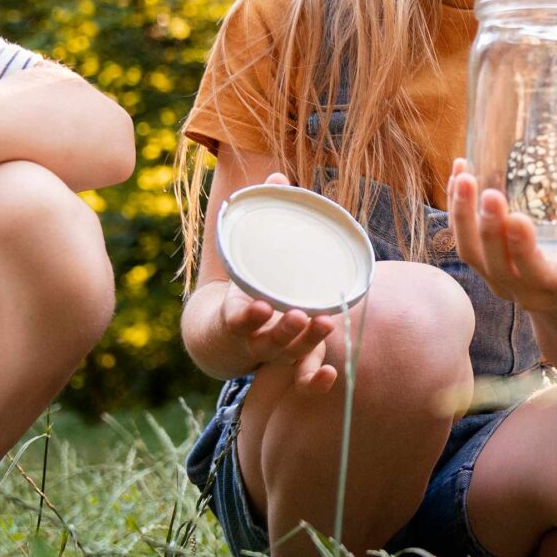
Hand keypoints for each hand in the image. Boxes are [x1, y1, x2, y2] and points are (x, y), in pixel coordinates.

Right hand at [209, 174, 345, 389]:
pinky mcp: (289, 362)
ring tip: (324, 325)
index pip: (236, 318)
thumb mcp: (246, 254)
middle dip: (284, 330)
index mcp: (238, 312)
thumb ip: (263, 218)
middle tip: (298, 315)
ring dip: (306, 343)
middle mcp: (254, 337)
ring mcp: (272, 353)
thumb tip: (279, 174)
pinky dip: (314, 382)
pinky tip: (332, 375)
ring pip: (288, 356)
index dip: (245, 316)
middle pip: (268, 340)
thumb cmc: (243, 283)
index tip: (256, 306)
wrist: (224, 332)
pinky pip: (301, 377)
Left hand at [445, 158, 556, 313]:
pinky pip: (461, 241)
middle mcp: (523, 288)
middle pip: (495, 263)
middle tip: (487, 190)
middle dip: (489, 228)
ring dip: (463, 217)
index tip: (518, 217)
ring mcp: (498, 279)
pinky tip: (459, 171)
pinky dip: (455, 209)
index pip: (535, 272)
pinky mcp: (482, 265)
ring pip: (470, 253)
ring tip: (464, 176)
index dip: (522, 249)